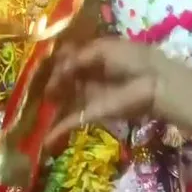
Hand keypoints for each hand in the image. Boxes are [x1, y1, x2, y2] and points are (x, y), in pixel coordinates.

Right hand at [45, 37, 165, 146]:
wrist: (154, 84)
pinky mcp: (93, 113)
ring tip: (37, 103)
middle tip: (40, 83)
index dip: (58, 60)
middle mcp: (92, 76)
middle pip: (66, 78)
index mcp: (97, 56)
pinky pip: (72, 121)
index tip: (44, 62)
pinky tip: (45, 141)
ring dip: (52, 100)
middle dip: (52, 80)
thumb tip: (60, 68)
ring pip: (67, 98)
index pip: (71, 58)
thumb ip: (79, 56)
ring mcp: (91, 96)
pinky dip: (58, 131)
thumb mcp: (104, 49)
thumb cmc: (133, 60)